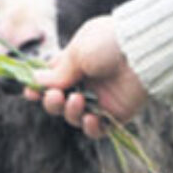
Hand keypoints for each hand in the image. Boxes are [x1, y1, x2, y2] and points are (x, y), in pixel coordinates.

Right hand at [31, 15, 149, 138]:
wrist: (142, 50)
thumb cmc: (109, 42)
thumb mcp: (78, 51)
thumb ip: (59, 71)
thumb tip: (35, 82)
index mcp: (76, 62)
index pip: (51, 79)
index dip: (39, 88)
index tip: (30, 92)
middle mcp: (87, 81)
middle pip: (60, 101)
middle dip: (51, 102)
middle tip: (56, 96)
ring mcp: (102, 98)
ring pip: (75, 116)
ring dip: (70, 112)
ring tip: (78, 100)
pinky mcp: (117, 113)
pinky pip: (98, 130)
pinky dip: (91, 128)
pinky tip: (90, 119)